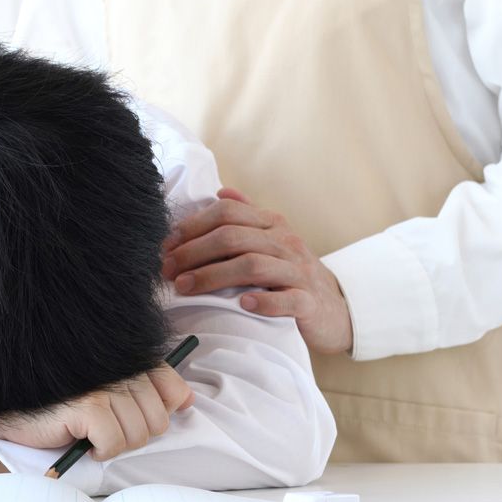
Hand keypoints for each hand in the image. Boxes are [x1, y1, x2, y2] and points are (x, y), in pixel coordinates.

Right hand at [0, 366, 194, 461]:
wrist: (6, 404)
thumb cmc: (54, 397)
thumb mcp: (101, 386)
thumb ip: (144, 386)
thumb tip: (184, 400)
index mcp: (123, 354)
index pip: (170, 384)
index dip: (162, 406)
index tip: (133, 414)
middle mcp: (117, 364)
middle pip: (158, 417)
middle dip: (134, 433)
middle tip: (102, 428)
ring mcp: (104, 383)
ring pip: (141, 433)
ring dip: (117, 443)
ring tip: (91, 433)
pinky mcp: (88, 405)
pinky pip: (115, 442)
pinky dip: (101, 450)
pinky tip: (81, 439)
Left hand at [161, 188, 353, 353]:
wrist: (335, 309)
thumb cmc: (290, 274)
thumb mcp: (271, 239)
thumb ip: (247, 216)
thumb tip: (220, 192)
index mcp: (271, 224)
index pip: (226, 213)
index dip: (192, 227)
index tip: (166, 245)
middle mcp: (285, 242)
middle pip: (233, 238)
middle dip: (194, 252)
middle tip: (168, 270)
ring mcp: (298, 271)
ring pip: (253, 265)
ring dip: (213, 276)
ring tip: (187, 288)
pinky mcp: (309, 302)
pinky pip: (287, 299)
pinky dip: (264, 301)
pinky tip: (242, 304)